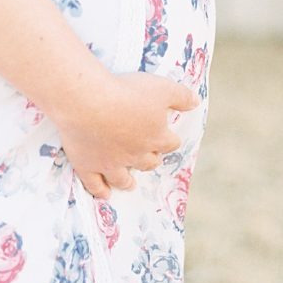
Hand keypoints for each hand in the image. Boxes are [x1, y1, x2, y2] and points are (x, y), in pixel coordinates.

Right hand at [56, 71, 199, 198]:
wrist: (89, 102)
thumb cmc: (128, 92)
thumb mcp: (162, 88)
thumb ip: (182, 96)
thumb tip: (195, 103)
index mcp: (156, 136)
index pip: (170, 143)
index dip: (169, 140)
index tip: (168, 138)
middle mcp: (136, 154)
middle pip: (149, 162)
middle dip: (151, 160)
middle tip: (150, 159)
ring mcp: (111, 163)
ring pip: (123, 178)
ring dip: (128, 182)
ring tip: (130, 184)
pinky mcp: (87, 165)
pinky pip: (95, 184)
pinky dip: (100, 191)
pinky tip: (104, 195)